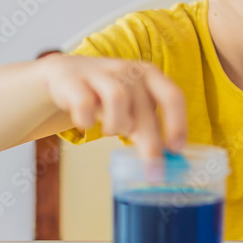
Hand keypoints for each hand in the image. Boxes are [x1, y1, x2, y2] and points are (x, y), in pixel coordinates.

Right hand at [41, 54, 187, 159]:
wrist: (64, 75)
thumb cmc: (106, 96)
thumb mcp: (133, 104)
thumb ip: (150, 126)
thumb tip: (165, 160)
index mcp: (149, 75)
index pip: (172, 96)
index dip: (178, 123)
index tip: (176, 149)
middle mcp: (128, 70)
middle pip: (144, 110)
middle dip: (150, 145)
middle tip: (153, 172)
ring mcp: (100, 73)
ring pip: (117, 99)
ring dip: (116, 125)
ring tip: (110, 130)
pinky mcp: (74, 81)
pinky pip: (85, 105)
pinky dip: (87, 120)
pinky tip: (87, 122)